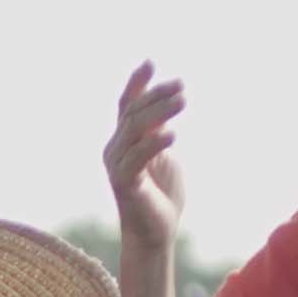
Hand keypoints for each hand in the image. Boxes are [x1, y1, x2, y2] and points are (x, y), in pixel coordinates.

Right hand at [103, 63, 187, 296]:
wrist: (155, 234)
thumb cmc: (160, 195)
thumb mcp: (163, 154)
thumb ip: (159, 131)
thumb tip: (167, 104)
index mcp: (123, 140)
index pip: (127, 104)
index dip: (137, 83)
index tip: (151, 62)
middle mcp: (114, 149)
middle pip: (132, 113)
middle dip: (157, 96)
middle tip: (182, 87)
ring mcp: (117, 166)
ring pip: (134, 130)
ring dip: (159, 113)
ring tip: (182, 100)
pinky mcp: (125, 185)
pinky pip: (137, 158)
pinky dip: (154, 144)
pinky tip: (172, 133)